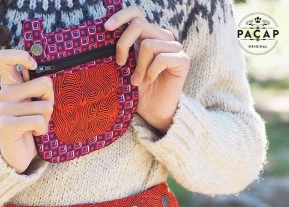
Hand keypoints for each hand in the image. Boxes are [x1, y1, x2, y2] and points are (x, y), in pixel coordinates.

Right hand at [0, 49, 53, 173]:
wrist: (16, 154)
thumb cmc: (30, 126)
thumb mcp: (34, 103)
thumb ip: (38, 88)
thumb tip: (48, 79)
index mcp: (10, 85)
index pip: (4, 57)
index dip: (22, 56)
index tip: (34, 67)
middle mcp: (4, 94)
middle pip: (44, 83)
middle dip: (51, 100)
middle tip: (42, 113)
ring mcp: (4, 109)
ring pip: (45, 106)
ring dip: (46, 119)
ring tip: (35, 126)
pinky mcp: (7, 124)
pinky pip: (38, 121)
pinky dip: (42, 129)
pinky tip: (33, 133)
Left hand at [104, 6, 190, 134]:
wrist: (153, 111)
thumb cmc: (138, 91)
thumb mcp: (126, 67)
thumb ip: (123, 49)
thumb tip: (106, 32)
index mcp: (148, 35)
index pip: (136, 14)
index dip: (120, 17)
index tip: (106, 29)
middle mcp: (162, 37)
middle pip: (139, 25)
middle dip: (124, 45)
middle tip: (120, 64)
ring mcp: (174, 47)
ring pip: (148, 44)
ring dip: (138, 67)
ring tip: (137, 81)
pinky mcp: (183, 60)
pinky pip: (161, 59)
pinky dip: (151, 72)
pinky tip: (150, 82)